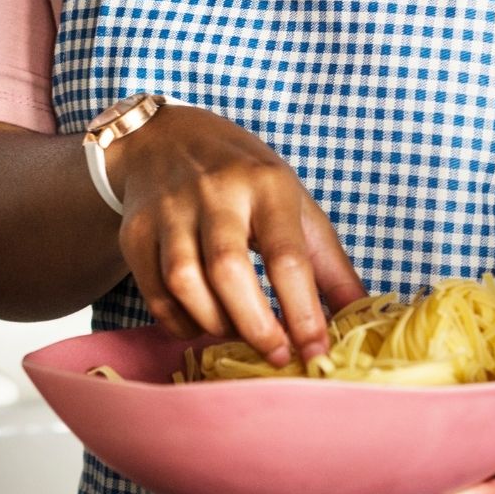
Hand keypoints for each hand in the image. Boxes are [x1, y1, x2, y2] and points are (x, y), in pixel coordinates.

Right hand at [112, 106, 364, 364]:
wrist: (166, 139)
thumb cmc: (244, 179)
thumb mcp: (293, 205)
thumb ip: (327, 263)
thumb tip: (361, 316)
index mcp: (266, 184)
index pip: (287, 255)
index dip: (303, 311)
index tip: (316, 352)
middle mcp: (214, 192)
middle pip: (228, 270)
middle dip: (255, 324)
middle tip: (277, 355)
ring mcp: (168, 210)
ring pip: (184, 283)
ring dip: (214, 323)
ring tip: (236, 334)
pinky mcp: (133, 232)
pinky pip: (155, 294)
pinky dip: (180, 323)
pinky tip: (201, 325)